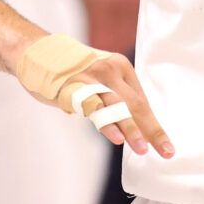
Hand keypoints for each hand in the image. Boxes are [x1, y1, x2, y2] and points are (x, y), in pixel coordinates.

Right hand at [20, 40, 173, 156]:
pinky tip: (116, 138)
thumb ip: (116, 94)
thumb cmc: (71, 70)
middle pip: (136, 104)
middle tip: (166, 152)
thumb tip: (135, 124)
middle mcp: (109, 71)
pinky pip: (93, 108)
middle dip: (152, 131)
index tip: (166, 147)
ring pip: (117, 107)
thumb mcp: (100, 74)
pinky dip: (105, 123)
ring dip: (131, 129)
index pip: (142, 101)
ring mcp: (91, 79)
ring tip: (142, 149)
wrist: (36, 51)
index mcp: (121, 68)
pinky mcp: (73, 87)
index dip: (154, 126)